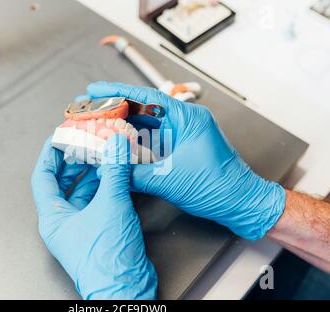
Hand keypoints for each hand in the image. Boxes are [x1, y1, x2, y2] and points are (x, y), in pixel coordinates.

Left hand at [31, 134, 156, 298]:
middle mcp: (64, 222)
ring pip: (82, 191)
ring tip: (104, 155)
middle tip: (86, 142)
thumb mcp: (111, 206)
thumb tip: (115, 145)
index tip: (60, 136)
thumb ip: (114, 172)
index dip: (51, 153)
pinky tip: (116, 176)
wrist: (126, 289)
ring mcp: (81, 227)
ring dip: (93, 172)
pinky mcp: (99, 230)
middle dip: (75, 160)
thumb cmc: (107, 261)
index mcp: (54, 218)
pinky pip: (98, 201)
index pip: (43, 176)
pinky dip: (107, 186)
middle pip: (62, 182)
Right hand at [85, 82, 285, 240]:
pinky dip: (133, 140)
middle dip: (114, 107)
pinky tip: (116, 142)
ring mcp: (183, 133)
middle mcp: (185, 121)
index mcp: (187, 118)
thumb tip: (109, 170)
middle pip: (143, 108)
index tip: (95, 89)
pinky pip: (152, 138)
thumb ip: (135, 174)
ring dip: (122, 124)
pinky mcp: (180, 147)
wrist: (240, 203)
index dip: (117, 92)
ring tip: (96, 123)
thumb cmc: (217, 187)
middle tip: (89, 107)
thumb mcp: (169, 180)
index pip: (146, 97)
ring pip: (146, 123)